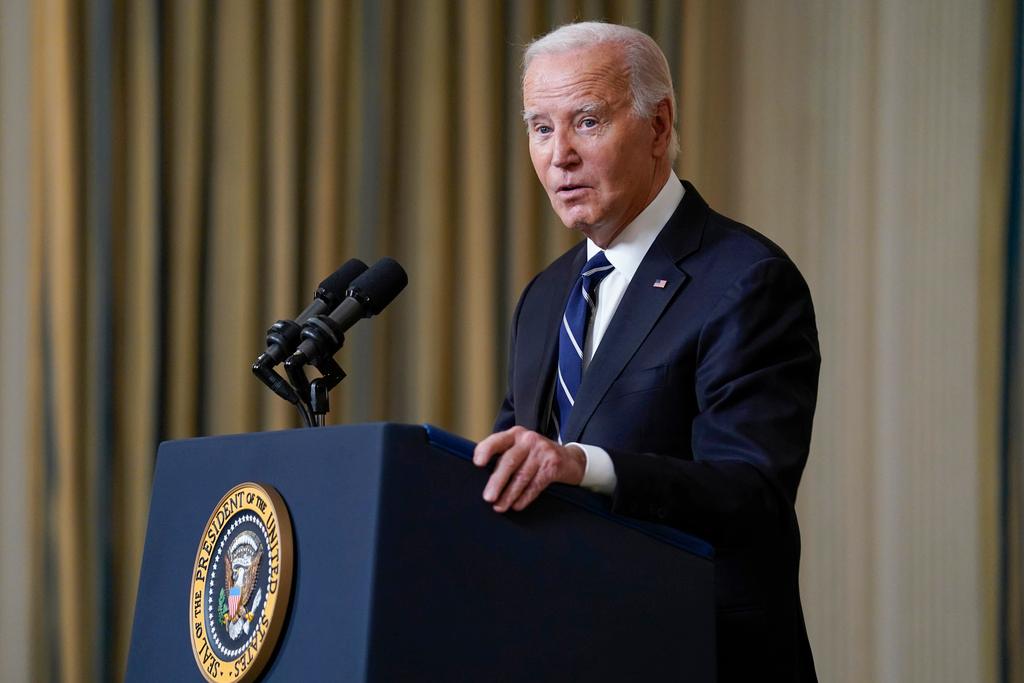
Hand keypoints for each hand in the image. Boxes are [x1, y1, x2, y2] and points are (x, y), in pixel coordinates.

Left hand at [472, 426, 586, 512]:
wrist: (571, 459)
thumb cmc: (536, 456)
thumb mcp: (520, 449)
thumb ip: (503, 456)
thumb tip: (479, 477)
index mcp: (515, 434)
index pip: (497, 440)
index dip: (486, 450)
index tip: (477, 463)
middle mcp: (528, 440)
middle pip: (509, 461)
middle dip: (497, 482)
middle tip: (488, 498)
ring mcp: (542, 451)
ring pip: (522, 476)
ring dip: (509, 495)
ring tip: (500, 507)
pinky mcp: (553, 465)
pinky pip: (536, 484)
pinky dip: (525, 497)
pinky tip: (517, 506)